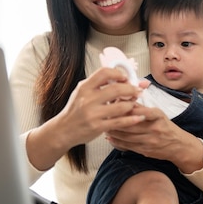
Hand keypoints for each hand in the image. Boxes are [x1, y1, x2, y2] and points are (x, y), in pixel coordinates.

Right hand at [27, 67, 145, 170]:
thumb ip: (99, 85)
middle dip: (131, 89)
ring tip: (135, 103)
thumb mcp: (82, 92)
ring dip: (132, 104)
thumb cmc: (76, 110)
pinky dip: (132, 119)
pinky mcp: (97, 127)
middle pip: (116, 89)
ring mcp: (93, 114)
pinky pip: (119, 122)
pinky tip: (139, 117)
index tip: (126, 78)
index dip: (118, 73)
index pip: (104, 73)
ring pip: (120, 106)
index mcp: (84, 87)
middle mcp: (88, 99)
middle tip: (137, 91)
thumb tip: (122, 76)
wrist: (63, 130)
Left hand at [106, 105, 202, 173]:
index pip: (141, 111)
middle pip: (130, 124)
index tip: (115, 105)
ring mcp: (149, 141)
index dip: (127, 109)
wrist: (178, 146)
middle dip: (116, 120)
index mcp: (158, 116)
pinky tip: (110, 138)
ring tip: (105, 126)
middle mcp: (154, 129)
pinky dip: (117, 142)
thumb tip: (125, 101)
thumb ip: (143, 109)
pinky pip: (128, 146)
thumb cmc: (166, 127)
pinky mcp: (145, 151)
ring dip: (114, 131)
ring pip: (127, 136)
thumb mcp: (158, 114)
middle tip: (105, 115)